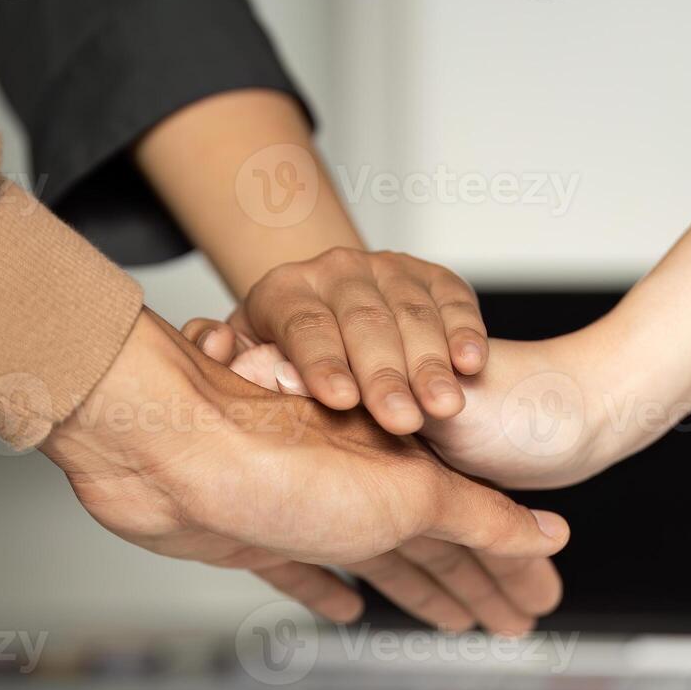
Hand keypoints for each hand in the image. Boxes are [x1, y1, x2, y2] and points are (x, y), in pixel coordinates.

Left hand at [41, 310, 569, 631]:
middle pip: (435, 547)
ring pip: (377, 561)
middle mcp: (359, 485)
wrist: (158, 442)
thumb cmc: (270, 450)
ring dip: (417, 591)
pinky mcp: (252, 534)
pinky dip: (328, 591)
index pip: (478, 528)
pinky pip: (303, 571)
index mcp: (404, 471)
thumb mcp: (404, 491)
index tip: (542, 599)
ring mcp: (306, 510)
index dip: (514, 565)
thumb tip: (548, 534)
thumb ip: (477, 514)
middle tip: (512, 623)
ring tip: (454, 623)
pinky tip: (348, 610)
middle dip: (476, 585)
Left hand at [236, 248, 489, 434]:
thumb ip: (236, 361)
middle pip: (363, 322)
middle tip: (402, 420)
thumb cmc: (286, 361)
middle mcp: (335, 270)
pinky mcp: (431, 276)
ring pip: (411, 313)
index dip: (322, 363)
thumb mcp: (248, 362)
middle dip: (385, 375)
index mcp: (283, 291)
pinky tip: (472, 363)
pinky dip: (465, 330)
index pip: (304, 325)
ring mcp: (387, 269)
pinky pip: (452, 298)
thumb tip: (218, 346)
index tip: (341, 401)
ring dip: (431, 362)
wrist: (327, 319)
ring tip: (445, 405)